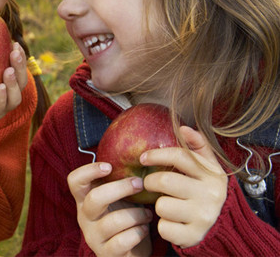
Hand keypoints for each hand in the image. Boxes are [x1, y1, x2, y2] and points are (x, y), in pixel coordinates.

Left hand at [0, 42, 27, 139]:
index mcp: (6, 84)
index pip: (18, 69)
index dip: (20, 58)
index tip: (15, 43)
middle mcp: (7, 96)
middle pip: (21, 82)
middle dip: (20, 67)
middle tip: (14, 53)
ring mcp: (0, 109)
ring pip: (14, 98)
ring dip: (12, 84)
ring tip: (8, 71)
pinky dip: (0, 99)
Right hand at [67, 163, 152, 256]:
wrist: (129, 253)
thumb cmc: (125, 218)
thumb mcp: (119, 199)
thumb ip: (120, 181)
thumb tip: (141, 154)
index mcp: (84, 199)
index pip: (74, 181)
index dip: (88, 170)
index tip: (109, 166)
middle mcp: (84, 217)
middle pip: (94, 198)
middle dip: (120, 188)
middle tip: (139, 183)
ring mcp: (93, 236)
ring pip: (113, 221)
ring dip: (136, 214)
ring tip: (148, 214)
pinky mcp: (106, 253)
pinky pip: (122, 241)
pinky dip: (138, 233)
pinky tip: (144, 229)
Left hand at [141, 126, 227, 247]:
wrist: (219, 225)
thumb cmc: (203, 190)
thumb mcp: (206, 167)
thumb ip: (197, 146)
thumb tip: (184, 127)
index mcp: (213, 174)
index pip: (180, 156)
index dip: (157, 154)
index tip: (143, 158)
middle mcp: (211, 194)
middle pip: (165, 181)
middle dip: (150, 182)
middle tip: (150, 184)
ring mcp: (204, 216)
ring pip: (162, 205)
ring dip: (158, 206)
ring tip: (167, 204)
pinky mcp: (194, 236)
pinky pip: (164, 227)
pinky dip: (163, 225)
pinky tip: (172, 222)